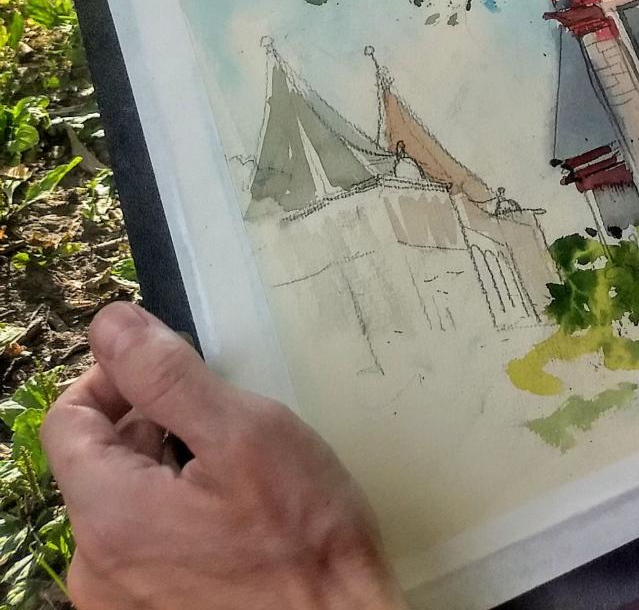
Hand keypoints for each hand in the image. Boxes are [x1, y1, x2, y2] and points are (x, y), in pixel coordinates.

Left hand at [42, 303, 404, 609]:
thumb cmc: (303, 538)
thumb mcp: (243, 432)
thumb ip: (166, 375)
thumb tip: (112, 325)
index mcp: (107, 515)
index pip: (66, 421)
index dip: (112, 376)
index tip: (167, 364)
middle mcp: (95, 568)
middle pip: (96, 462)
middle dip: (148, 421)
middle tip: (219, 415)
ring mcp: (119, 602)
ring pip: (123, 503)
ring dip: (166, 467)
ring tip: (234, 466)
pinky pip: (142, 546)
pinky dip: (176, 513)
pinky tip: (232, 513)